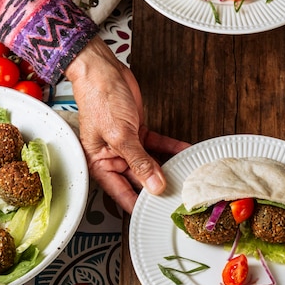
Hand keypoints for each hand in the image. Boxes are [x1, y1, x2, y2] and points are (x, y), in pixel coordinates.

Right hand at [65, 36, 188, 213]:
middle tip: (178, 196)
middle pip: (139, 180)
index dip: (139, 205)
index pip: (121, 194)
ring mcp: (127, 146)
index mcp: (100, 165)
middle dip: (158, 187)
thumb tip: (154, 185)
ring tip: (185, 176)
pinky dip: (171, 148)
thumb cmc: (99, 99)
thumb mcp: (120, 135)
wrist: (103, 70)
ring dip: (167, 168)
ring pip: (151, 164)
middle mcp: (113, 158)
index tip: (156, 214)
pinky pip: (157, 145)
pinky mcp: (138, 133)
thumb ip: (139, 162)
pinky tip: (185, 152)